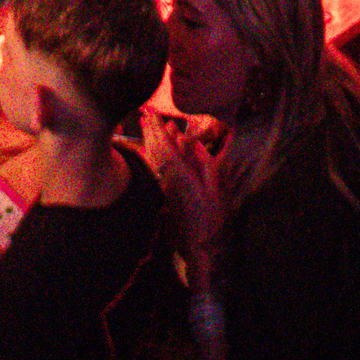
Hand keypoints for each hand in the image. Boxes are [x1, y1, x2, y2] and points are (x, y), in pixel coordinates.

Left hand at [140, 108, 224, 271]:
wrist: (197, 247)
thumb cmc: (211, 219)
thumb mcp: (215, 189)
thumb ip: (204, 163)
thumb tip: (191, 142)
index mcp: (180, 175)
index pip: (165, 146)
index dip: (157, 128)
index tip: (152, 112)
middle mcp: (167, 178)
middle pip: (154, 149)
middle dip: (150, 129)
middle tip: (145, 112)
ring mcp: (162, 186)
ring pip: (152, 158)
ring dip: (148, 139)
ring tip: (146, 123)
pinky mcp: (161, 193)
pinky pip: (154, 167)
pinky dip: (151, 152)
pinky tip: (152, 146)